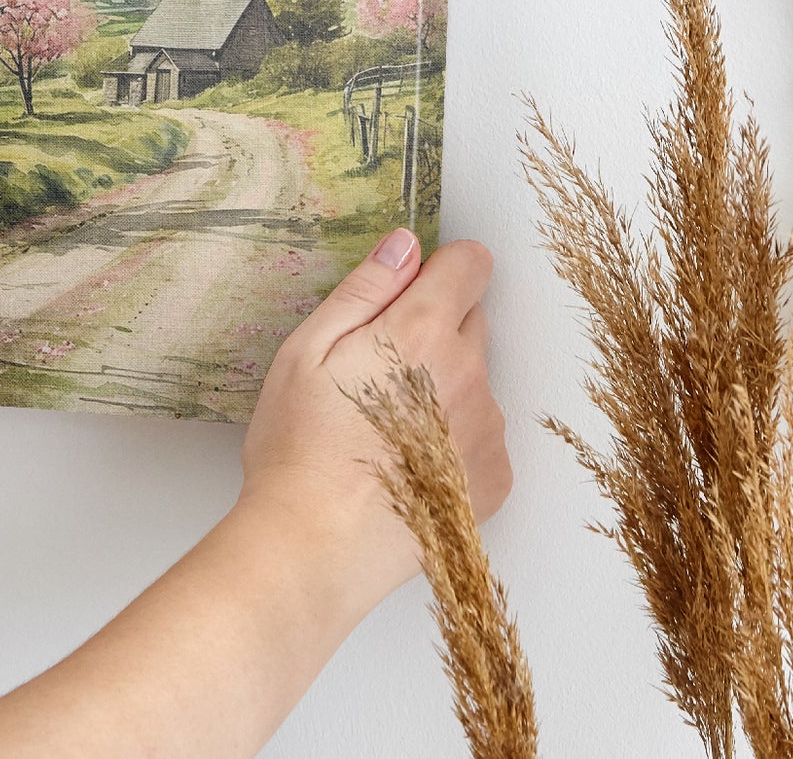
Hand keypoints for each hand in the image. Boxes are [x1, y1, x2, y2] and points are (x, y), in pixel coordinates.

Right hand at [238, 231, 508, 608]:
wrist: (315, 548)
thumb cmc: (299, 451)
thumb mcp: (306, 351)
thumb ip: (365, 289)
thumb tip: (405, 246)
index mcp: (422, 331)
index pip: (471, 264)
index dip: (439, 270)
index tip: (408, 294)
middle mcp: (469, 374)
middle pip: (472, 322)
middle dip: (433, 331)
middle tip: (375, 373)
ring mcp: (487, 429)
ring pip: (475, 382)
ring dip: (444, 390)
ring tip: (384, 431)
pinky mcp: (494, 478)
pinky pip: (481, 437)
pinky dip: (453, 443)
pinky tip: (406, 465)